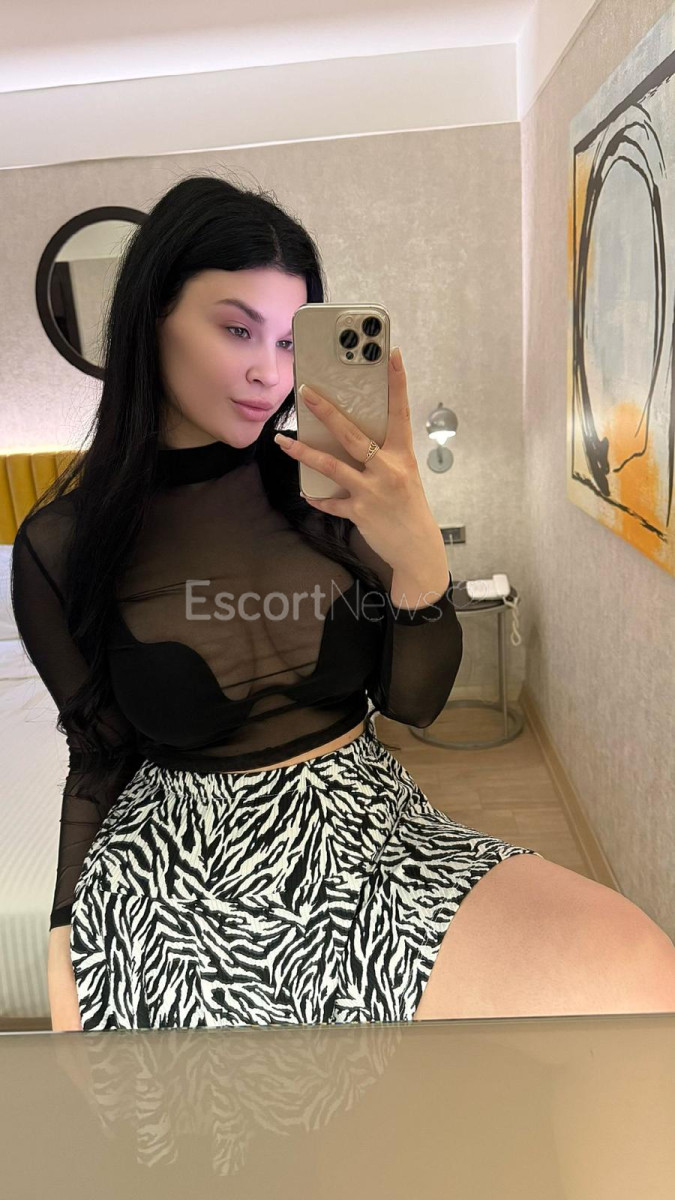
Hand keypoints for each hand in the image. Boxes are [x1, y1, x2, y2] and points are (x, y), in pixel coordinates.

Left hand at [274, 348, 440, 569]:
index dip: (397, 382)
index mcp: (403, 455)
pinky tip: (306, 493)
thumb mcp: (405, 475)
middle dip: (326, 411)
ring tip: (282, 441)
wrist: (417, 548)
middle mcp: (388, 469)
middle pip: (352, 434)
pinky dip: (317, 498)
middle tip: (306, 392)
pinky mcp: (359, 512)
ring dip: (303, 452)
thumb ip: (383, 456)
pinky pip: (330, 501)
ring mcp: (372, 491)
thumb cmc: (409, 507)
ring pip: (331, 466)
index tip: (392, 354)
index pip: (401, 411)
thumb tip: (351, 438)